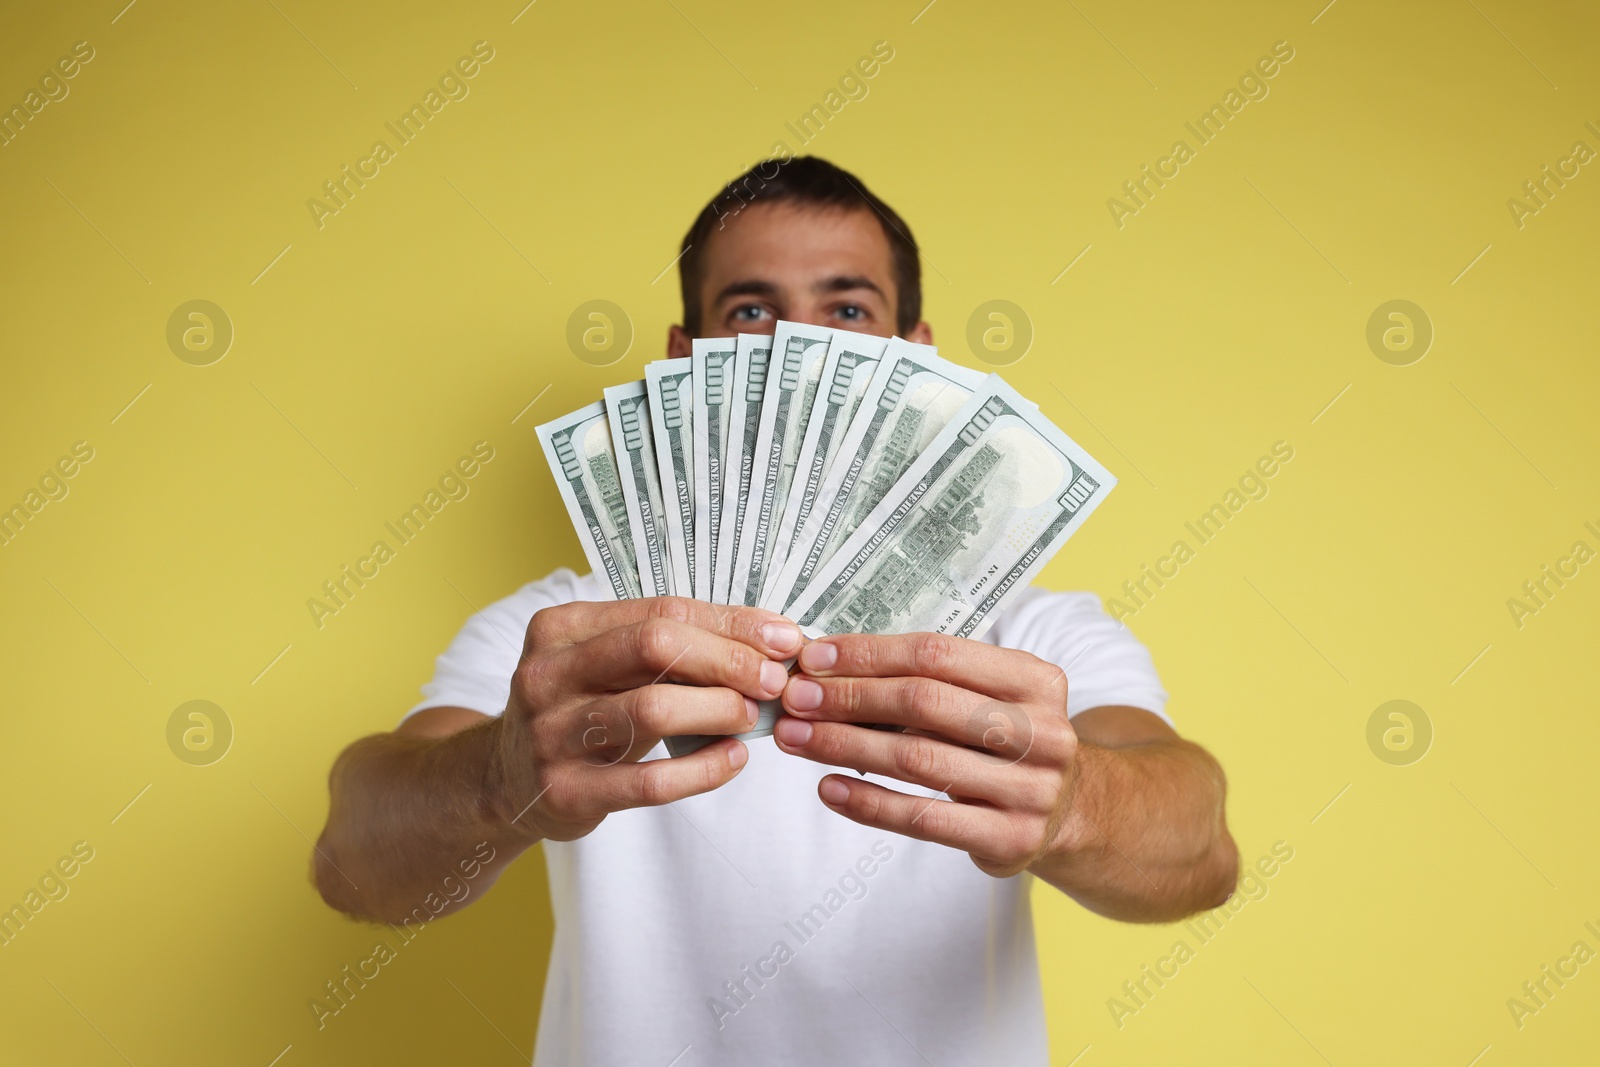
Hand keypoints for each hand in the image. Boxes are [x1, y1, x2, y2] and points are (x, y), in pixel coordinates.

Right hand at [489, 597, 800, 841]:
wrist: (505, 781)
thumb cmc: (580, 710)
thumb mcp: (608, 665)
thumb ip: (676, 647)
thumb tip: (773, 638)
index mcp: (562, 627)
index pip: (661, 612)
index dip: (731, 624)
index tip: (784, 639)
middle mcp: (547, 673)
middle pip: (656, 646)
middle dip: (728, 660)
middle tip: (774, 680)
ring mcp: (550, 734)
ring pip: (653, 708)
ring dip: (719, 708)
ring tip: (751, 716)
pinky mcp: (565, 791)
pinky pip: (649, 782)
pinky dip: (703, 770)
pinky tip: (733, 760)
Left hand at [773, 632, 1079, 877]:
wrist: (1070, 812)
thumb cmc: (1007, 740)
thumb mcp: (991, 696)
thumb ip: (927, 680)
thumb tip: (827, 668)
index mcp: (1035, 680)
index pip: (937, 655)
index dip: (870, 654)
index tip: (815, 659)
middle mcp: (1041, 731)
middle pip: (924, 704)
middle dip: (849, 698)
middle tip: (795, 698)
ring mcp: (1031, 789)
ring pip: (917, 760)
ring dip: (844, 746)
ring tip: (796, 738)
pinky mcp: (1010, 838)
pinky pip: (923, 818)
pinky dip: (868, 803)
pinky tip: (828, 787)